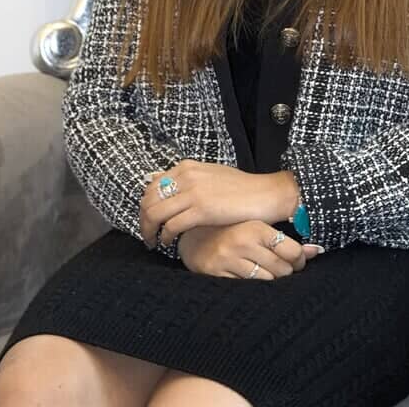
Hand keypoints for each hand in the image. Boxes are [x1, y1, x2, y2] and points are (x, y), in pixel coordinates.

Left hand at [140, 161, 286, 247]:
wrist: (265, 194)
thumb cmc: (240, 189)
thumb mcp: (209, 176)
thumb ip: (187, 180)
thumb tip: (160, 184)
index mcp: (187, 167)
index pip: (152, 186)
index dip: (145, 206)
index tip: (147, 219)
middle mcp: (186, 176)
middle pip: (148, 200)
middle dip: (143, 220)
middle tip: (147, 235)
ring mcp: (193, 192)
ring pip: (155, 213)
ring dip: (149, 231)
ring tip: (153, 242)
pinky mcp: (201, 210)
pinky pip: (171, 226)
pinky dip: (165, 237)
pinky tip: (169, 242)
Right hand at [177, 221, 321, 278]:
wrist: (192, 234)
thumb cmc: (231, 229)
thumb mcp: (256, 227)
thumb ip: (285, 240)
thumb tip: (316, 251)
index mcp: (255, 226)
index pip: (292, 251)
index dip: (298, 259)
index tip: (295, 260)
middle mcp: (242, 242)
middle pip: (282, 269)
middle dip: (285, 271)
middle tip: (280, 268)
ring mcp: (228, 260)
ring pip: (267, 281)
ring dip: (270, 280)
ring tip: (264, 271)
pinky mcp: (217, 275)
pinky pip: (247, 288)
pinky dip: (253, 287)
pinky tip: (249, 278)